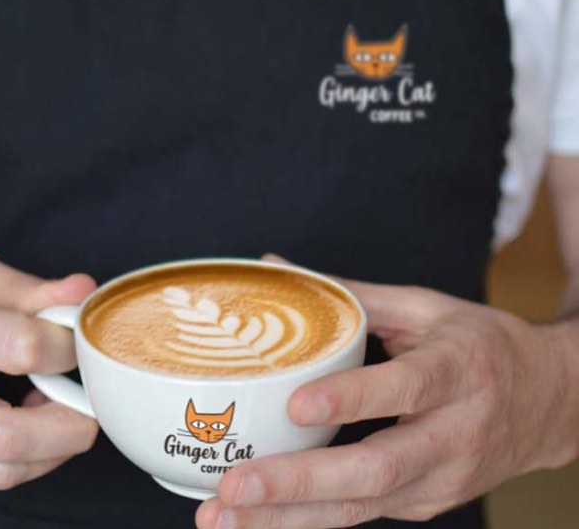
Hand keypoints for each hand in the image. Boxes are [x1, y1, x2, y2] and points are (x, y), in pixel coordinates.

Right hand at [0, 253, 98, 488]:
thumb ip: (27, 288)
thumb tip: (83, 292)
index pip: (19, 348)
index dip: (66, 348)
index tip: (77, 343)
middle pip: (8, 435)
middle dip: (70, 427)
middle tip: (92, 404)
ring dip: (50, 450)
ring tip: (62, 412)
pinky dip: (21, 457)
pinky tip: (28, 422)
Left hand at [196, 256, 578, 527]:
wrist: (550, 403)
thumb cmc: (479, 346)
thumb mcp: (424, 309)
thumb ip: (350, 292)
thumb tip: (275, 265)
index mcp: (457, 371)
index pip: (404, 389)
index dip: (351, 400)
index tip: (296, 407)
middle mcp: (453, 435)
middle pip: (376, 469)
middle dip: (298, 484)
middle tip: (233, 487)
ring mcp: (441, 480)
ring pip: (363, 507)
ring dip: (289, 519)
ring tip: (223, 519)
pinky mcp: (426, 503)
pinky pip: (363, 514)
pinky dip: (309, 521)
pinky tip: (259, 521)